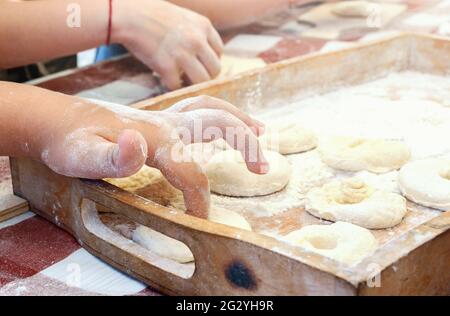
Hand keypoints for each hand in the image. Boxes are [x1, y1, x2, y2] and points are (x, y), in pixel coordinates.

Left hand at [40, 95, 266, 217]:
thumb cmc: (69, 142)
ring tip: (261, 132)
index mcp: (154, 138)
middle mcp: (167, 123)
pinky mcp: (163, 118)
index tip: (199, 221)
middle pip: (218, 124)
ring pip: (213, 110)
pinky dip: (222, 113)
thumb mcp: (80, 156)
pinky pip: (201, 109)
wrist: (58, 121)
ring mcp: (166, 117)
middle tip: (262, 168)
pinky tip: (227, 122)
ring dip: (240, 122)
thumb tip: (138, 143)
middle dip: (244, 144)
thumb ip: (111, 156)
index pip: (190, 170)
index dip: (200, 198)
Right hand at [113, 0, 222, 89]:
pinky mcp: (167, 66)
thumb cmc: (150, 13)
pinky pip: (177, 86)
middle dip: (205, 76)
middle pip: (215, 69)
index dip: (210, 60)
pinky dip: (171, 87)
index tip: (199, 64)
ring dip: (192, 85)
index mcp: (203, 25)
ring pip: (201, 81)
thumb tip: (201, 55)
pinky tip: (164, 81)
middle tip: (191, 78)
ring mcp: (183, 54)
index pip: (219, 51)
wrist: (127, 15)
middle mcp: (197, 40)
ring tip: (181, 82)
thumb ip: (195, 32)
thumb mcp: (182, 16)